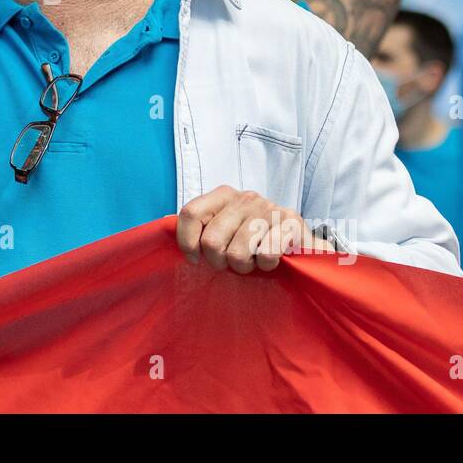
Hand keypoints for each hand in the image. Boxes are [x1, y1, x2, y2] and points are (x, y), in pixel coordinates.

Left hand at [177, 185, 334, 273]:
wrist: (300, 247)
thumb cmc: (255, 242)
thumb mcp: (225, 230)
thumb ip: (198, 227)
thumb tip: (162, 222)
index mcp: (224, 195)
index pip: (190, 213)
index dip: (187, 242)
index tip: (195, 259)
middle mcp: (246, 197)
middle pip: (212, 241)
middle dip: (220, 262)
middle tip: (233, 262)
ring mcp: (270, 208)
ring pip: (238, 253)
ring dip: (245, 266)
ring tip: (254, 261)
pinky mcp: (292, 223)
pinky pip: (266, 254)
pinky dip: (267, 265)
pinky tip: (272, 260)